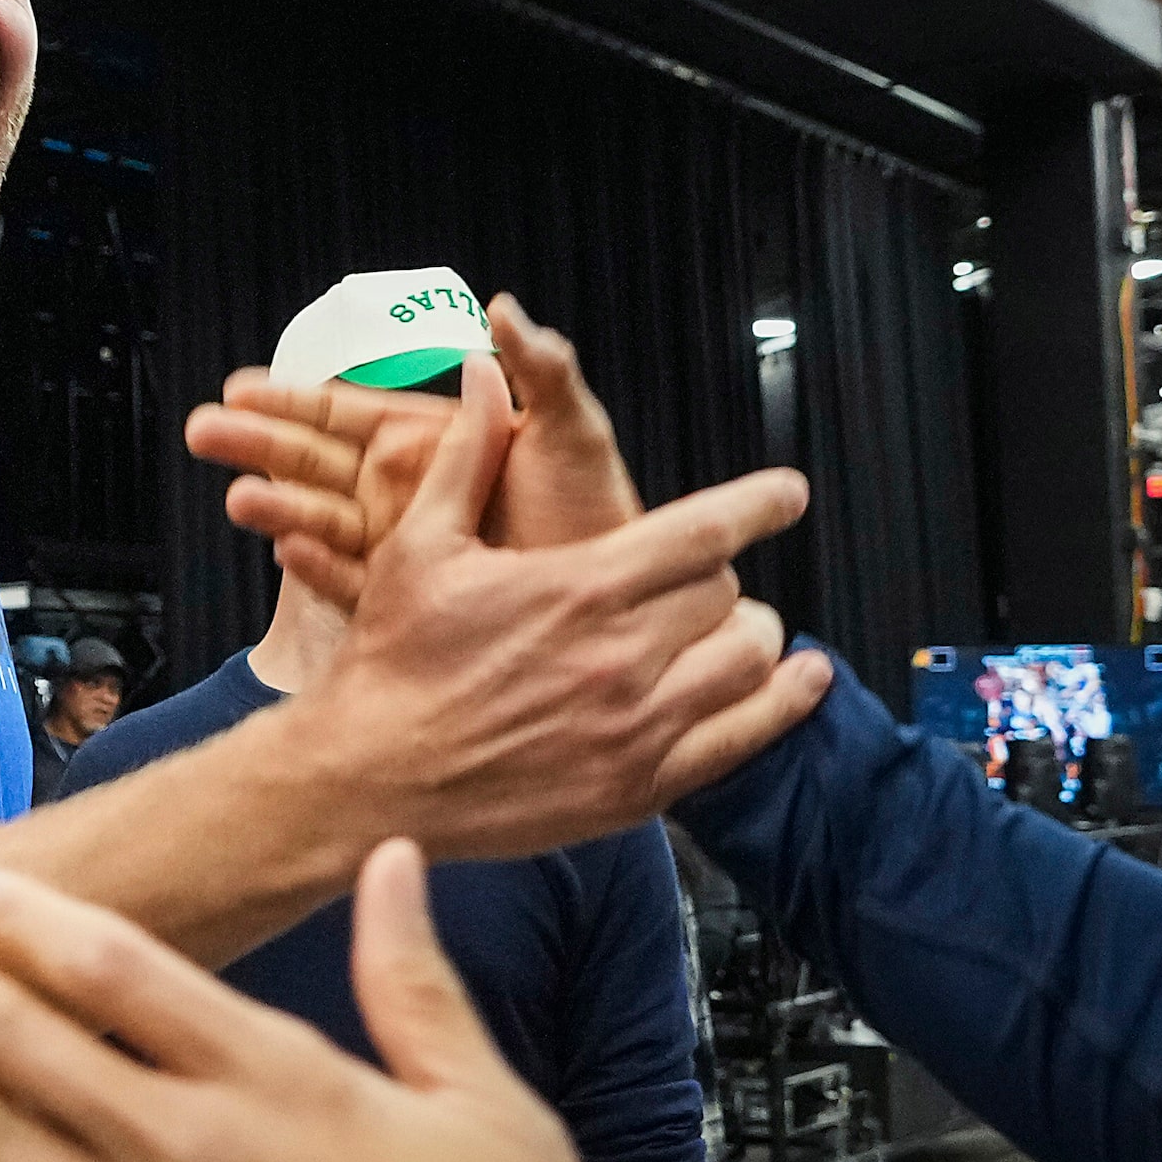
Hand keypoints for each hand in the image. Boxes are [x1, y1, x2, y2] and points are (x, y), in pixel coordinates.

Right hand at [183, 295, 643, 606]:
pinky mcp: (423, 601)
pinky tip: (287, 559)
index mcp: (442, 441)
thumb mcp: (574, 432)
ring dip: (282, 508)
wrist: (625, 606)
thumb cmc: (603, 511)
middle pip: (321, 460)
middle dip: (262, 443)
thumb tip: (505, 307)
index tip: (239, 383)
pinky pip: (359, 583)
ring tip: (239, 501)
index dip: (297, 395)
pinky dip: (324, 571)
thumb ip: (541, 371)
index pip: (352, 409)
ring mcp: (414, 548)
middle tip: (201, 430)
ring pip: (328, 520)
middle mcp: (417, 490)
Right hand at [280, 354, 820, 858]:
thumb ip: (468, 456)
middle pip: (727, 593)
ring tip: (730, 631)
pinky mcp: (638, 788)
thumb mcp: (421, 545)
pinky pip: (743, 740)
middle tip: (692, 581)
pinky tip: (792, 686)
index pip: (705, 531)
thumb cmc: (392, 661)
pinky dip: (779, 707)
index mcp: (578, 586)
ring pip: (749, 661)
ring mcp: (636, 728)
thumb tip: (485, 374)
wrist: (369, 779)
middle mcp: (620, 657)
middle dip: (717, 577)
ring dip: (750, 637)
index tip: (788, 494)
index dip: (759, 504)